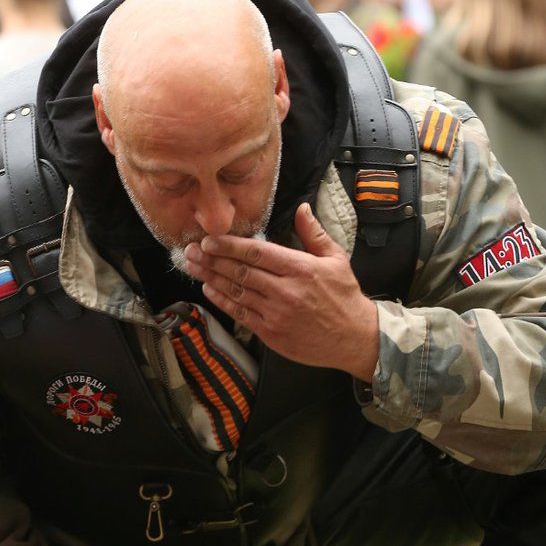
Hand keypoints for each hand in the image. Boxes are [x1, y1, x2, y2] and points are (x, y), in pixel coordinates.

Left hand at [184, 203, 379, 381]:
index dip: (229, 245)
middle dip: (212, 260)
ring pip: (236, 292)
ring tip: (193, 267)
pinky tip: (209, 290)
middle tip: (191, 250)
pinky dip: (222, 301)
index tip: (209, 240)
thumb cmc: (344, 297)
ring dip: (211, 278)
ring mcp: (276, 314)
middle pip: (241, 271)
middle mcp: (285, 291)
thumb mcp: (336, 259)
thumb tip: (302, 208)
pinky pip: (241, 314)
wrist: (354, 338)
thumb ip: (314, 234)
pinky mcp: (271, 333)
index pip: (257, 253)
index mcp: (300, 269)